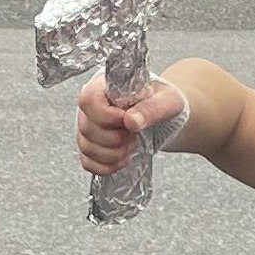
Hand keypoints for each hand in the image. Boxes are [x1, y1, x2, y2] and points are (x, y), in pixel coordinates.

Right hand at [75, 70, 189, 175]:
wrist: (166, 117)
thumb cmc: (164, 102)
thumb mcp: (168, 101)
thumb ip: (152, 108)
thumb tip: (131, 120)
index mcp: (105, 87)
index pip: (88, 100)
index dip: (107, 116)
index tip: (129, 121)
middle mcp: (92, 107)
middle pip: (87, 128)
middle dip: (115, 139)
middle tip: (135, 134)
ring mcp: (88, 128)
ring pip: (86, 148)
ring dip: (113, 154)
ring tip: (132, 145)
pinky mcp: (91, 146)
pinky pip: (88, 163)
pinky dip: (107, 166)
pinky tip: (123, 159)